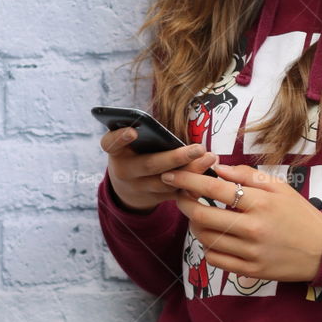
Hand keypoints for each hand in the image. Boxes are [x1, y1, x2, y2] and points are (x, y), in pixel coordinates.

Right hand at [99, 126, 219, 212]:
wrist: (127, 188)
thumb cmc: (133, 153)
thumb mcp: (129, 143)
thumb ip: (142, 132)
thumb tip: (156, 122)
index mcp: (115, 153)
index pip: (111, 143)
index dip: (120, 138)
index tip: (133, 131)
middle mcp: (125, 171)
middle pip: (150, 165)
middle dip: (175, 158)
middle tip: (198, 148)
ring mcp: (139, 188)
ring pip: (167, 182)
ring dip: (191, 171)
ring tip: (210, 158)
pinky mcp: (155, 198)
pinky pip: (176, 192)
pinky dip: (193, 183)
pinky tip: (210, 172)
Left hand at [160, 161, 321, 283]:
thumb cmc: (299, 214)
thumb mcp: (280, 188)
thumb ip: (247, 175)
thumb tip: (217, 168)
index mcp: (261, 203)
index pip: (215, 189)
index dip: (188, 181)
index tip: (171, 175)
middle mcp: (254, 228)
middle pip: (202, 216)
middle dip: (184, 203)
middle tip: (180, 196)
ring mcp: (251, 253)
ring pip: (206, 239)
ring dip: (195, 226)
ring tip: (200, 217)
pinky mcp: (251, 271)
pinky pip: (215, 260)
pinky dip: (208, 247)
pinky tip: (215, 238)